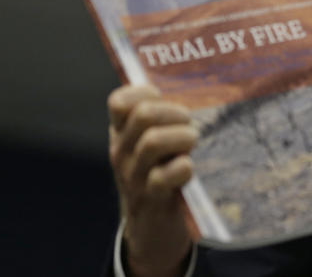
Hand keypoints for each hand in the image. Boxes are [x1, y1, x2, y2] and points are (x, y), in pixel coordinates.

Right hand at [108, 84, 197, 276]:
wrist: (151, 225)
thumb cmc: (159, 171)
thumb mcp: (151, 144)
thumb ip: (160, 119)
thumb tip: (191, 87)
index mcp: (119, 134)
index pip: (119, 101)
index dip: (146, 93)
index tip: (165, 101)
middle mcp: (121, 152)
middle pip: (144, 115)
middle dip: (175, 113)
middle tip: (189, 124)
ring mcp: (133, 176)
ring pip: (153, 142)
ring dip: (182, 137)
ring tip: (192, 142)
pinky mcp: (151, 198)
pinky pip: (165, 176)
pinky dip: (183, 168)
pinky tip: (189, 168)